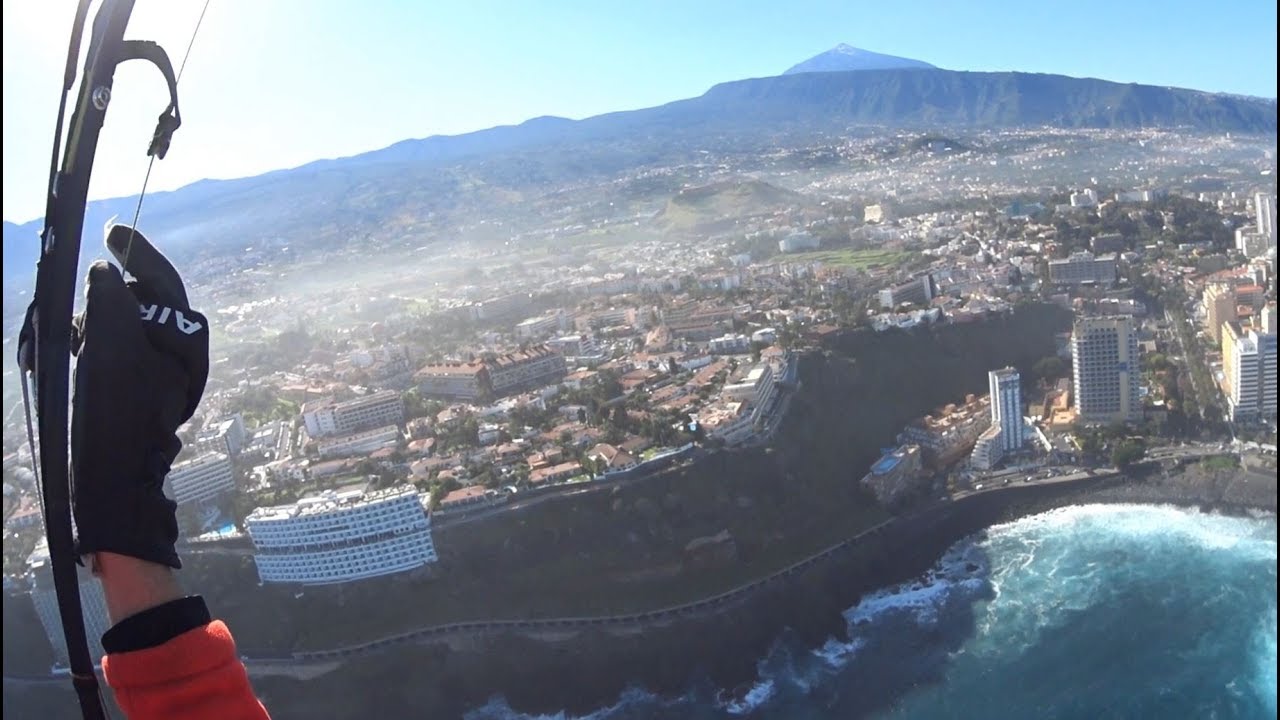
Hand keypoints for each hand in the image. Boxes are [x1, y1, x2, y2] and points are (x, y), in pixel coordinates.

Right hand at [70, 225, 208, 568]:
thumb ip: (108, 306)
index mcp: (184, 340)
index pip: (163, 281)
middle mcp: (176, 350)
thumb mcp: (109, 356)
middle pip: (138, 299)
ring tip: (74, 351)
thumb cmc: (116, 420)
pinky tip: (67, 359)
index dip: (137, 252)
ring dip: (90, 327)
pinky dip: (86, 346)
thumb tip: (101, 271)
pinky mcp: (133, 382)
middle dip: (103, 300)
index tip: (111, 231)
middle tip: (80, 318)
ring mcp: (155, 366)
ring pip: (117, 322)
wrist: (116, 483)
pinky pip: (107, 347)